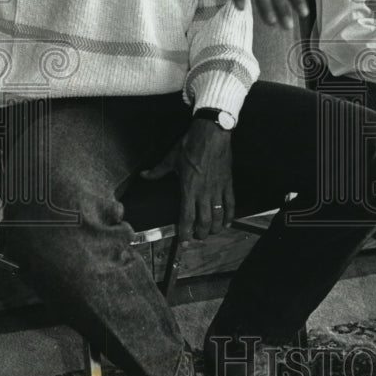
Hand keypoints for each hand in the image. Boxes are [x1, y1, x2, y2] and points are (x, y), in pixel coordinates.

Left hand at [141, 119, 234, 239]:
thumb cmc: (190, 145)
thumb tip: (144, 175)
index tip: (184, 241)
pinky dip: (229, 215)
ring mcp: (217, 188)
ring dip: (215, 227)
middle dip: (201, 233)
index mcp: (188, 188)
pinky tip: (226, 222)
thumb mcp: (171, 158)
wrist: (211, 134)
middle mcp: (203, 192)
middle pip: (204, 221)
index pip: (186, 217)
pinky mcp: (227, 183)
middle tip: (198, 237)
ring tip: (211, 232)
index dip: (185, 232)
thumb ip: (158, 171)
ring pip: (218, 216)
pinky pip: (230, 203)